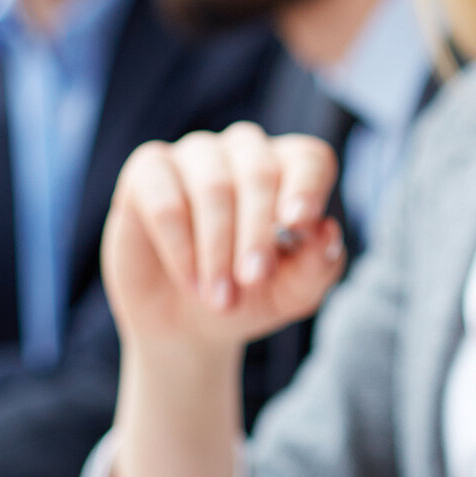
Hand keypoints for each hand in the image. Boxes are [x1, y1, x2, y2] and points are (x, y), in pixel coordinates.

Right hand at [103, 122, 345, 359]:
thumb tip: (327, 230)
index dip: (306, 188)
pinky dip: (179, 244)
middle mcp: (245, 152)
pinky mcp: (148, 172)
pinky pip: (164, 197)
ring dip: (217, 248)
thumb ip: (319, 265)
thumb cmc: (250, 295)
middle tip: (253, 281)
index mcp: (291, 170)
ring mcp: (196, 156)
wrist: (187, 324)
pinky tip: (190, 279)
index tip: (298, 225)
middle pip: (260, 173)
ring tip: (221, 297)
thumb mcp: (293, 292)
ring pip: (212, 186)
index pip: (309, 160)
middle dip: (257, 234)